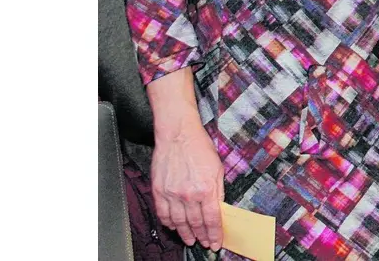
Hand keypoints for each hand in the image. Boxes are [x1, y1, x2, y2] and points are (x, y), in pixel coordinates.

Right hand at [150, 124, 224, 249]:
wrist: (178, 134)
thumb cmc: (199, 147)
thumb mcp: (218, 168)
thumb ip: (218, 190)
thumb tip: (220, 208)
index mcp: (206, 189)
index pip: (211, 219)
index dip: (214, 234)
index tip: (216, 243)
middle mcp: (188, 194)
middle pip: (196, 223)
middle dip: (202, 236)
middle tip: (205, 243)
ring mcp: (172, 194)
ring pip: (178, 222)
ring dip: (185, 234)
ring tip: (190, 240)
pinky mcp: (159, 191)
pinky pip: (163, 213)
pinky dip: (168, 223)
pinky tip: (174, 227)